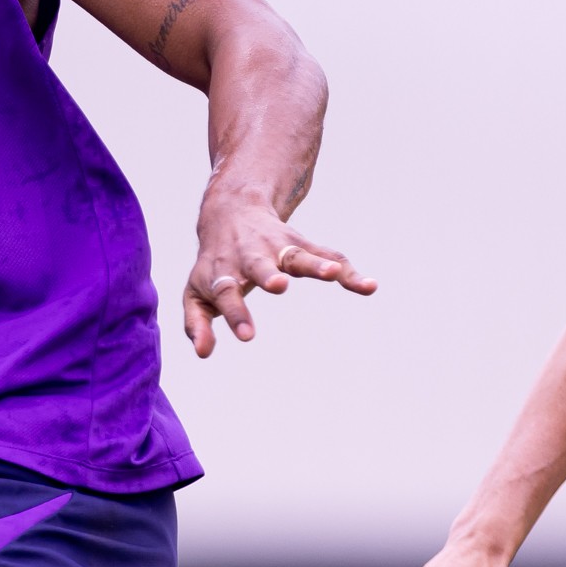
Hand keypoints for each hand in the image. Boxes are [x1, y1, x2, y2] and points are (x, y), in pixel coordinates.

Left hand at [183, 187, 374, 356]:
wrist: (231, 212)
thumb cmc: (213, 264)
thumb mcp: (196, 292)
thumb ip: (197, 323)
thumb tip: (202, 354)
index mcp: (223, 270)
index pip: (227, 292)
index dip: (236, 313)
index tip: (248, 336)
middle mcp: (250, 255)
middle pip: (260, 264)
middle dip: (269, 275)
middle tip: (279, 286)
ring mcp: (278, 248)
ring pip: (299, 254)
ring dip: (316, 264)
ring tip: (334, 273)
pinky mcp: (301, 245)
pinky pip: (328, 256)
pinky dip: (348, 272)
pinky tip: (369, 286)